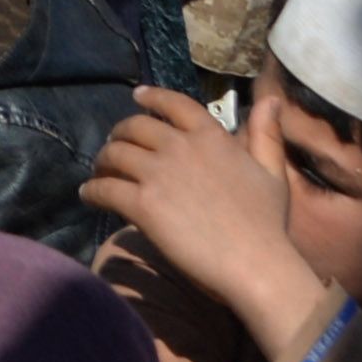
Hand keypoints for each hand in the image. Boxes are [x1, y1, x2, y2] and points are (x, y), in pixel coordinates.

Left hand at [83, 87, 341, 361]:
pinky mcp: (143, 204)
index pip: (173, 104)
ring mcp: (159, 174)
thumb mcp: (273, 173)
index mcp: (211, 137)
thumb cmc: (268, 225)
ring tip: (99, 172)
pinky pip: (105, 189)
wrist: (256, 265)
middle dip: (119, 134)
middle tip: (113, 147)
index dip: (151, 97)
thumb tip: (272, 99)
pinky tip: (88, 197)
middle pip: (135, 127)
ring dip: (102, 162)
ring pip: (115, 155)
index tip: (137, 97)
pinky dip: (92, 191)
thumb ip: (266, 135)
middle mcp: (180, 147)